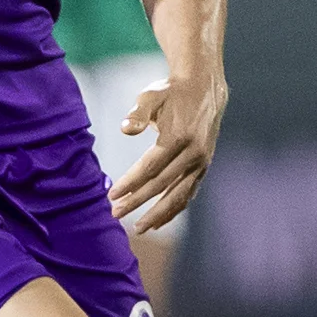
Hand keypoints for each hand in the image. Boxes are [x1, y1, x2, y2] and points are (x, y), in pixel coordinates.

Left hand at [109, 70, 226, 233]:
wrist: (204, 88)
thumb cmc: (171, 92)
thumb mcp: (151, 96)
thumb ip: (137, 114)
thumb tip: (125, 129)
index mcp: (178, 137)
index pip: (149, 168)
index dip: (130, 183)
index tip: (111, 195)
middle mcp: (193, 153)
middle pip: (161, 185)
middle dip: (137, 202)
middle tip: (115, 213)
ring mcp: (201, 162)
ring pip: (178, 195)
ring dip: (158, 214)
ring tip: (139, 228)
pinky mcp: (204, 166)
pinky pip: (189, 193)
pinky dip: (174, 209)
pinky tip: (159, 221)